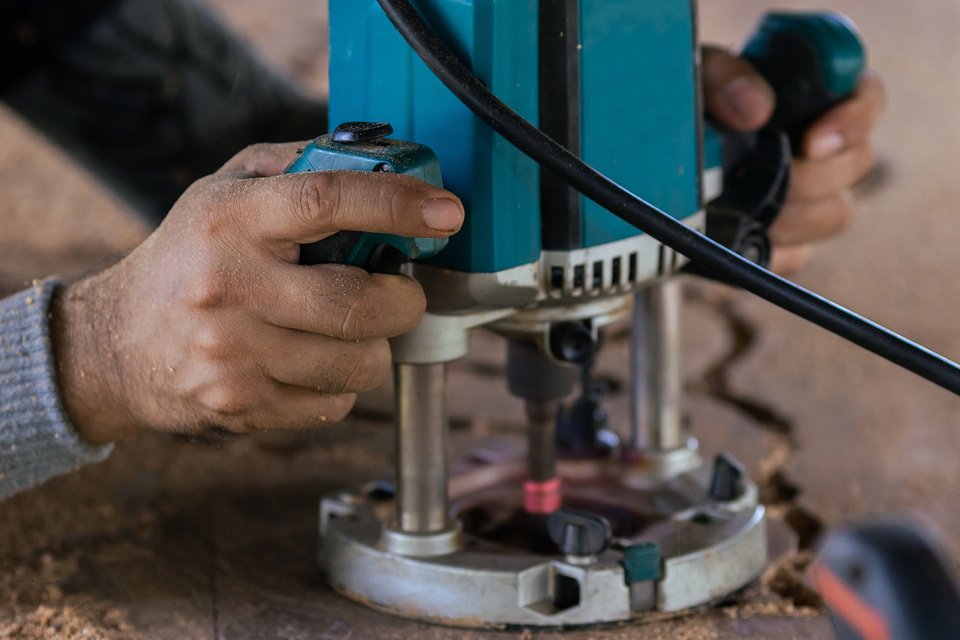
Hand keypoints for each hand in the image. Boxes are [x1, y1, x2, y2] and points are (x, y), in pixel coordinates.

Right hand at [51, 143, 464, 444]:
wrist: (115, 346)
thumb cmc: (187, 258)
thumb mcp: (223, 191)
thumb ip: (296, 169)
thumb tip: (381, 162)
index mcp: (230, 221)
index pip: (328, 201)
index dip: (398, 203)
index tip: (448, 213)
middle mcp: (230, 289)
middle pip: (360, 305)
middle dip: (405, 301)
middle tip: (401, 292)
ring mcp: (233, 356)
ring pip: (360, 363)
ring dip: (374, 346)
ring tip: (347, 329)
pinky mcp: (241, 407)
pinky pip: (335, 404)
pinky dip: (341, 383)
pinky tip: (311, 362)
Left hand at [702, 46, 885, 272]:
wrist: (650, 169)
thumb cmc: (681, 111)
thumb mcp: (692, 77)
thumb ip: (722, 75)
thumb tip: (756, 108)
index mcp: (812, 96)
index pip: (866, 100)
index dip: (852, 121)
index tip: (811, 142)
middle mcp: (820, 147)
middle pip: (857, 164)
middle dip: (811, 176)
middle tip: (756, 176)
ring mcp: (807, 197)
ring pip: (833, 215)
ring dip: (789, 215)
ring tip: (738, 205)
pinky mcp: (783, 241)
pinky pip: (794, 256)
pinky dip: (765, 248)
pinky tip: (732, 233)